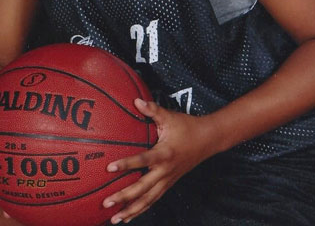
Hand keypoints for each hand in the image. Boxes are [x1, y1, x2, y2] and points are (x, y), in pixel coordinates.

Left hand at [103, 98, 215, 223]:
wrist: (208, 140)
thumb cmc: (187, 127)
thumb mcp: (170, 117)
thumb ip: (152, 110)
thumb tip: (136, 101)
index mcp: (164, 153)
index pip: (142, 160)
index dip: (126, 164)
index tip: (109, 168)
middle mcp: (165, 171)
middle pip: (142, 188)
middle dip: (124, 197)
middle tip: (106, 202)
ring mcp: (168, 180)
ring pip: (148, 200)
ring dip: (131, 210)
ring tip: (115, 218)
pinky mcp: (169, 184)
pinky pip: (153, 200)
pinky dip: (141, 209)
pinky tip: (129, 216)